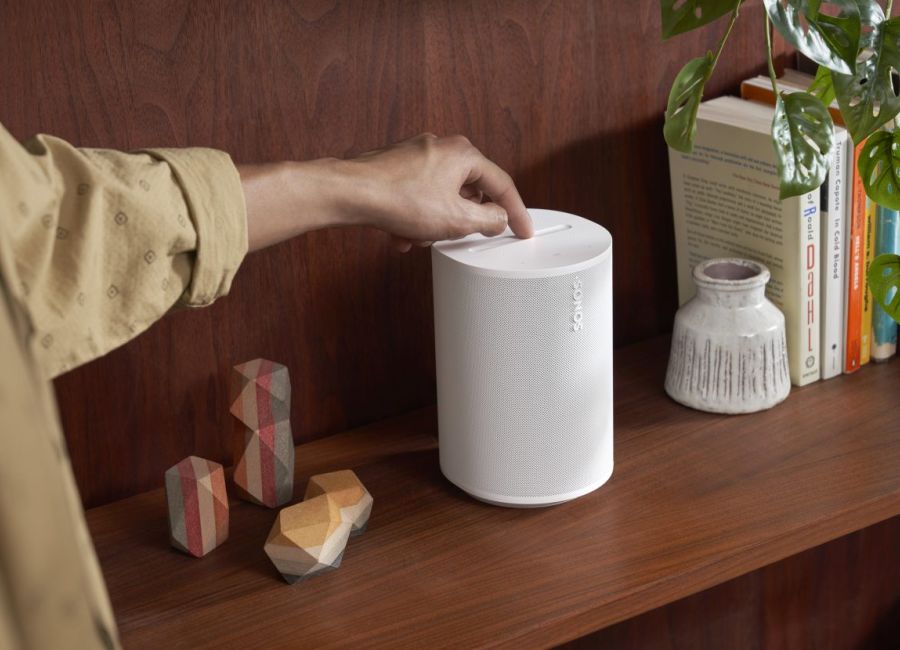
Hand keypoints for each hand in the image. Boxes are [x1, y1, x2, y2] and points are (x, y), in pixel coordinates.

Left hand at [345, 133, 532, 250]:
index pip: (502, 185)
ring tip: (419, 235)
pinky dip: (415, 218)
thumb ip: (487, 221)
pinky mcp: (396, 168)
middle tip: (455, 235)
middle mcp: (441, 148)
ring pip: (440, 198)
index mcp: (464, 154)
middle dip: (460, 221)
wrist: (350, 193)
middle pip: (468, 192)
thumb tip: (497, 219)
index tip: (522, 229)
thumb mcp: (456, 219)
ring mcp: (417, 156)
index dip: (516, 212)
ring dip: (433, 223)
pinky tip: (402, 234)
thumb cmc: (398, 198)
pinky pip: (417, 198)